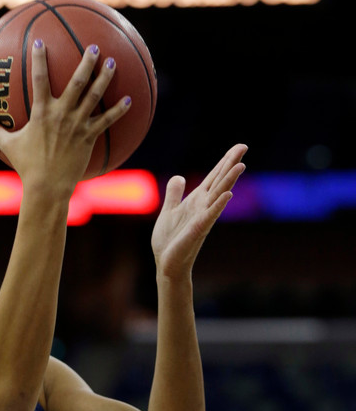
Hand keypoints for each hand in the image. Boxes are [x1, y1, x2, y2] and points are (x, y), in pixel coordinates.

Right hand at [0, 41, 131, 195]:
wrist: (47, 187)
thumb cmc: (27, 166)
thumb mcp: (9, 147)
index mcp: (42, 112)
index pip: (38, 79)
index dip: (39, 59)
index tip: (41, 42)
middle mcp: (61, 114)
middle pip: (77, 81)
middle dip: (86, 62)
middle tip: (94, 47)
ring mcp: (77, 124)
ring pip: (94, 96)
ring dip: (105, 78)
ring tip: (113, 62)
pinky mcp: (89, 137)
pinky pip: (107, 121)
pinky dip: (119, 110)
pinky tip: (130, 100)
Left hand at [151, 143, 247, 279]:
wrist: (167, 263)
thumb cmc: (170, 241)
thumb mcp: (168, 211)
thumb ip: (174, 194)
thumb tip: (178, 177)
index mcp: (197, 200)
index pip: (214, 176)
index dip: (225, 161)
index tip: (239, 147)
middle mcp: (203, 206)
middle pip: (220, 180)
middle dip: (230, 163)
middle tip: (244, 146)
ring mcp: (203, 217)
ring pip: (219, 194)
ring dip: (229, 180)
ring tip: (240, 165)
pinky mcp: (198, 229)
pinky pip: (211, 215)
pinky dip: (219, 204)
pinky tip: (228, 194)